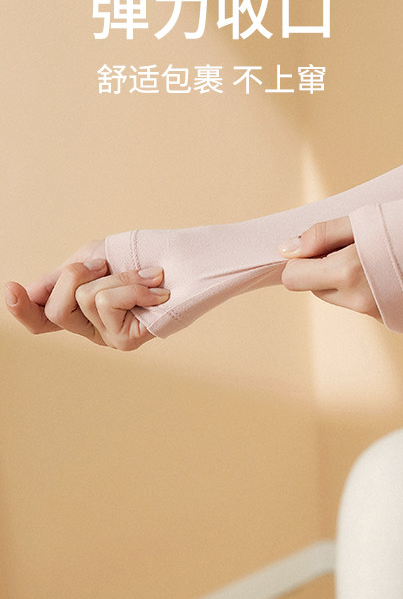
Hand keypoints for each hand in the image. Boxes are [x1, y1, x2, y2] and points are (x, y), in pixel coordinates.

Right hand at [5, 242, 169, 349]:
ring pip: (86, 299)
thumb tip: (29, 293)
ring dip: (116, 277)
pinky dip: (132, 286)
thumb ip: (63, 277)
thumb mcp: (95, 257)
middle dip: (79, 275)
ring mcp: (108, 338)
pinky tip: (158, 290)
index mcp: (79, 310)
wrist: (187, 261)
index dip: (21, 309)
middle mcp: (91, 329)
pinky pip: (109, 303)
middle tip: (105, 265)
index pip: (41, 320)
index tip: (10, 290)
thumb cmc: (144, 257)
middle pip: (58, 307)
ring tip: (146, 276)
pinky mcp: (127, 341)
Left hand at [278, 217, 381, 320]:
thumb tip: (287, 249)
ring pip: (338, 296)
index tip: (323, 245)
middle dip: (327, 268)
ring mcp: (375, 313)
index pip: (293, 277)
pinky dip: (367, 288)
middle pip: (315, 288)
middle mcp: (358, 299)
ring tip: (375, 260)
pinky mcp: (389, 320)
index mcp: (347, 272)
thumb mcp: (364, 220)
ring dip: (346, 279)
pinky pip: (362, 303)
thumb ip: (322, 235)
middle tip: (355, 249)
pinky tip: (389, 273)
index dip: (301, 259)